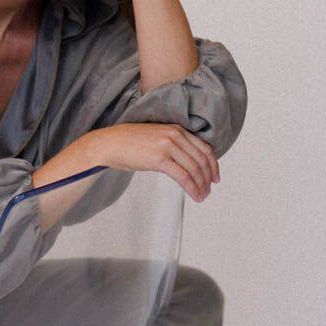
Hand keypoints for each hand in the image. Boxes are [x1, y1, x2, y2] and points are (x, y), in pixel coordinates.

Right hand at [83, 123, 219, 201]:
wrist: (110, 144)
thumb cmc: (128, 143)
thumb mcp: (156, 138)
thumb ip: (172, 145)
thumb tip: (185, 162)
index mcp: (176, 129)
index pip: (204, 147)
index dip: (213, 164)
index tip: (215, 176)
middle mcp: (175, 134)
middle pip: (201, 159)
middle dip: (208, 177)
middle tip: (209, 190)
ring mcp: (168, 146)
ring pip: (194, 169)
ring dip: (201, 185)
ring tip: (202, 196)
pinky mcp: (160, 159)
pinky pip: (183, 176)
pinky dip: (192, 188)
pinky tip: (195, 195)